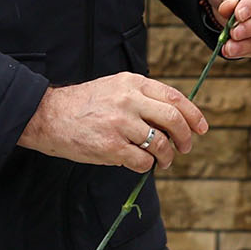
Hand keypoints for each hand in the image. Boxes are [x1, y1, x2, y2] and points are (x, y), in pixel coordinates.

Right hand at [17, 72, 206, 171]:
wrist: (49, 115)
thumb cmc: (84, 105)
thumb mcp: (115, 87)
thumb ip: (142, 97)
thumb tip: (174, 117)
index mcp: (132, 83)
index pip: (174, 98)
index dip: (194, 115)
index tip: (202, 128)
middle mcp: (129, 100)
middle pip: (174, 120)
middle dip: (185, 138)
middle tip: (185, 147)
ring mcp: (120, 124)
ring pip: (160, 144)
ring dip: (167, 157)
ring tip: (163, 161)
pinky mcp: (110, 146)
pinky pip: (142, 161)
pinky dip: (147, 166)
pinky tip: (141, 164)